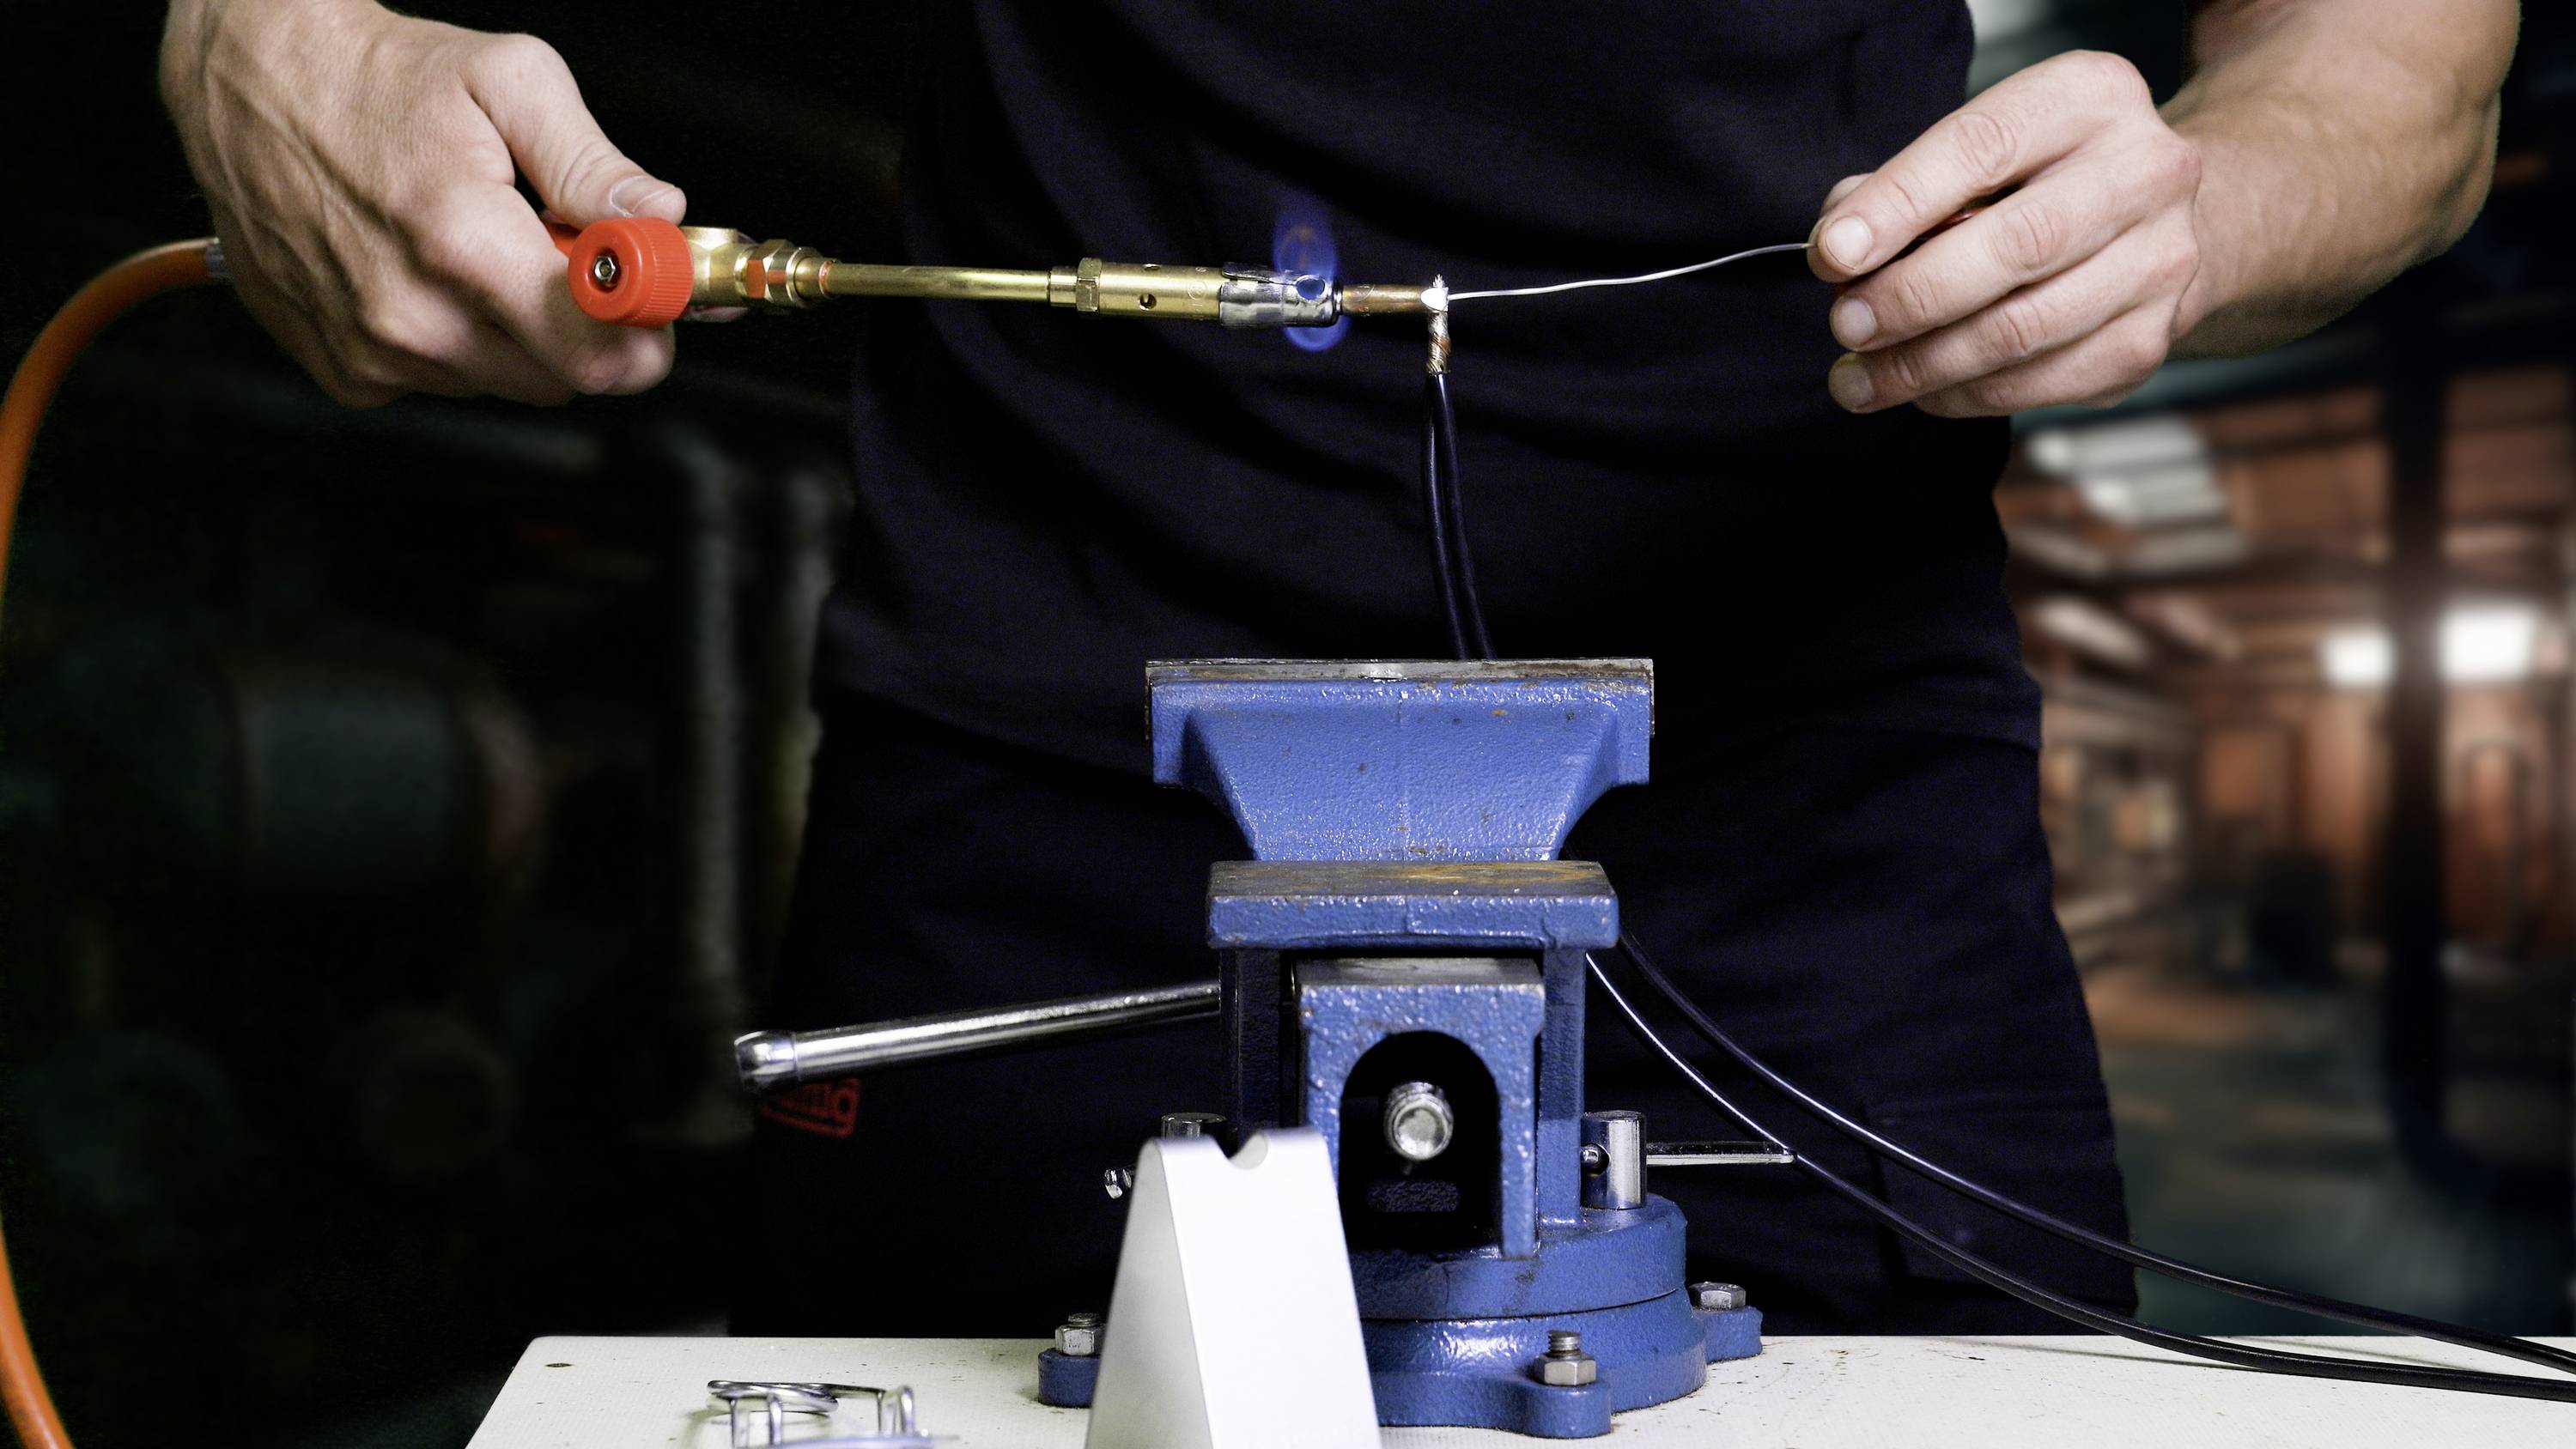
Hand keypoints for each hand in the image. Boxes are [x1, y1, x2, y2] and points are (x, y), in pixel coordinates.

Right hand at [160, 0, 684, 406]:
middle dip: (582, 326)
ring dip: (515, 331)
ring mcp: (373, 351)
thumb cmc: (376, 77)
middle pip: (563, 378)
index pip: (598, 356)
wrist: (252, 85)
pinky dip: (456, 339)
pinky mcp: (345, 370)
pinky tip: (428, 274)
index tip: (647, 302)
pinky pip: (443, 382)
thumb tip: (657, 218)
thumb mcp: (510, 80)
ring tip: (478, 249)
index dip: (643, 333)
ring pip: (506, 382)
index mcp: (464, 246)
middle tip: (558, 253)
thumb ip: (594, 163)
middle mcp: (412, 315)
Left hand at [1807, 50, 2204, 417]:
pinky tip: (1923, 388)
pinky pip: (2041, 383)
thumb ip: (1904, 185)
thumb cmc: (2044, 179)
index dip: (1897, 206)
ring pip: (2025, 330)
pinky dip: (1965, 395)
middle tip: (1847, 324)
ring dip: (1924, 364)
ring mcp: (2159, 261)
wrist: (2166, 218)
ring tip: (1860, 378)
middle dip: (1911, 296)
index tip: (1832, 254)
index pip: (1981, 146)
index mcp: (2089, 99)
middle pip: (2016, 246)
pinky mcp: (2149, 339)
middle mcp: (2143, 173)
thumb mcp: (1984, 146)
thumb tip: (1841, 249)